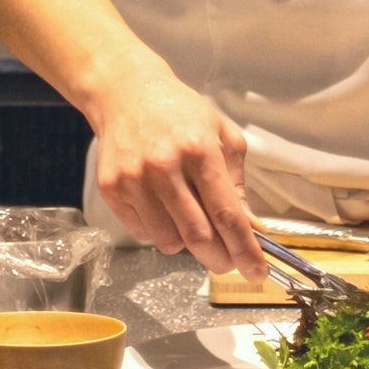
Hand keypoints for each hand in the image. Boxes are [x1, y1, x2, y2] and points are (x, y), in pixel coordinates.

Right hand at [90, 70, 259, 276]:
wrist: (128, 95)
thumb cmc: (182, 114)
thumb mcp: (222, 136)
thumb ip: (237, 184)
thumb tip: (252, 229)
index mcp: (199, 151)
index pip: (227, 214)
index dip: (244, 249)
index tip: (256, 273)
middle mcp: (164, 167)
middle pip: (198, 236)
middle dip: (219, 258)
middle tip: (227, 261)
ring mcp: (134, 180)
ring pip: (168, 241)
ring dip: (186, 243)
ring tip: (189, 218)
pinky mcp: (112, 190)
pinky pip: (142, 233)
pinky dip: (159, 231)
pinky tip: (162, 206)